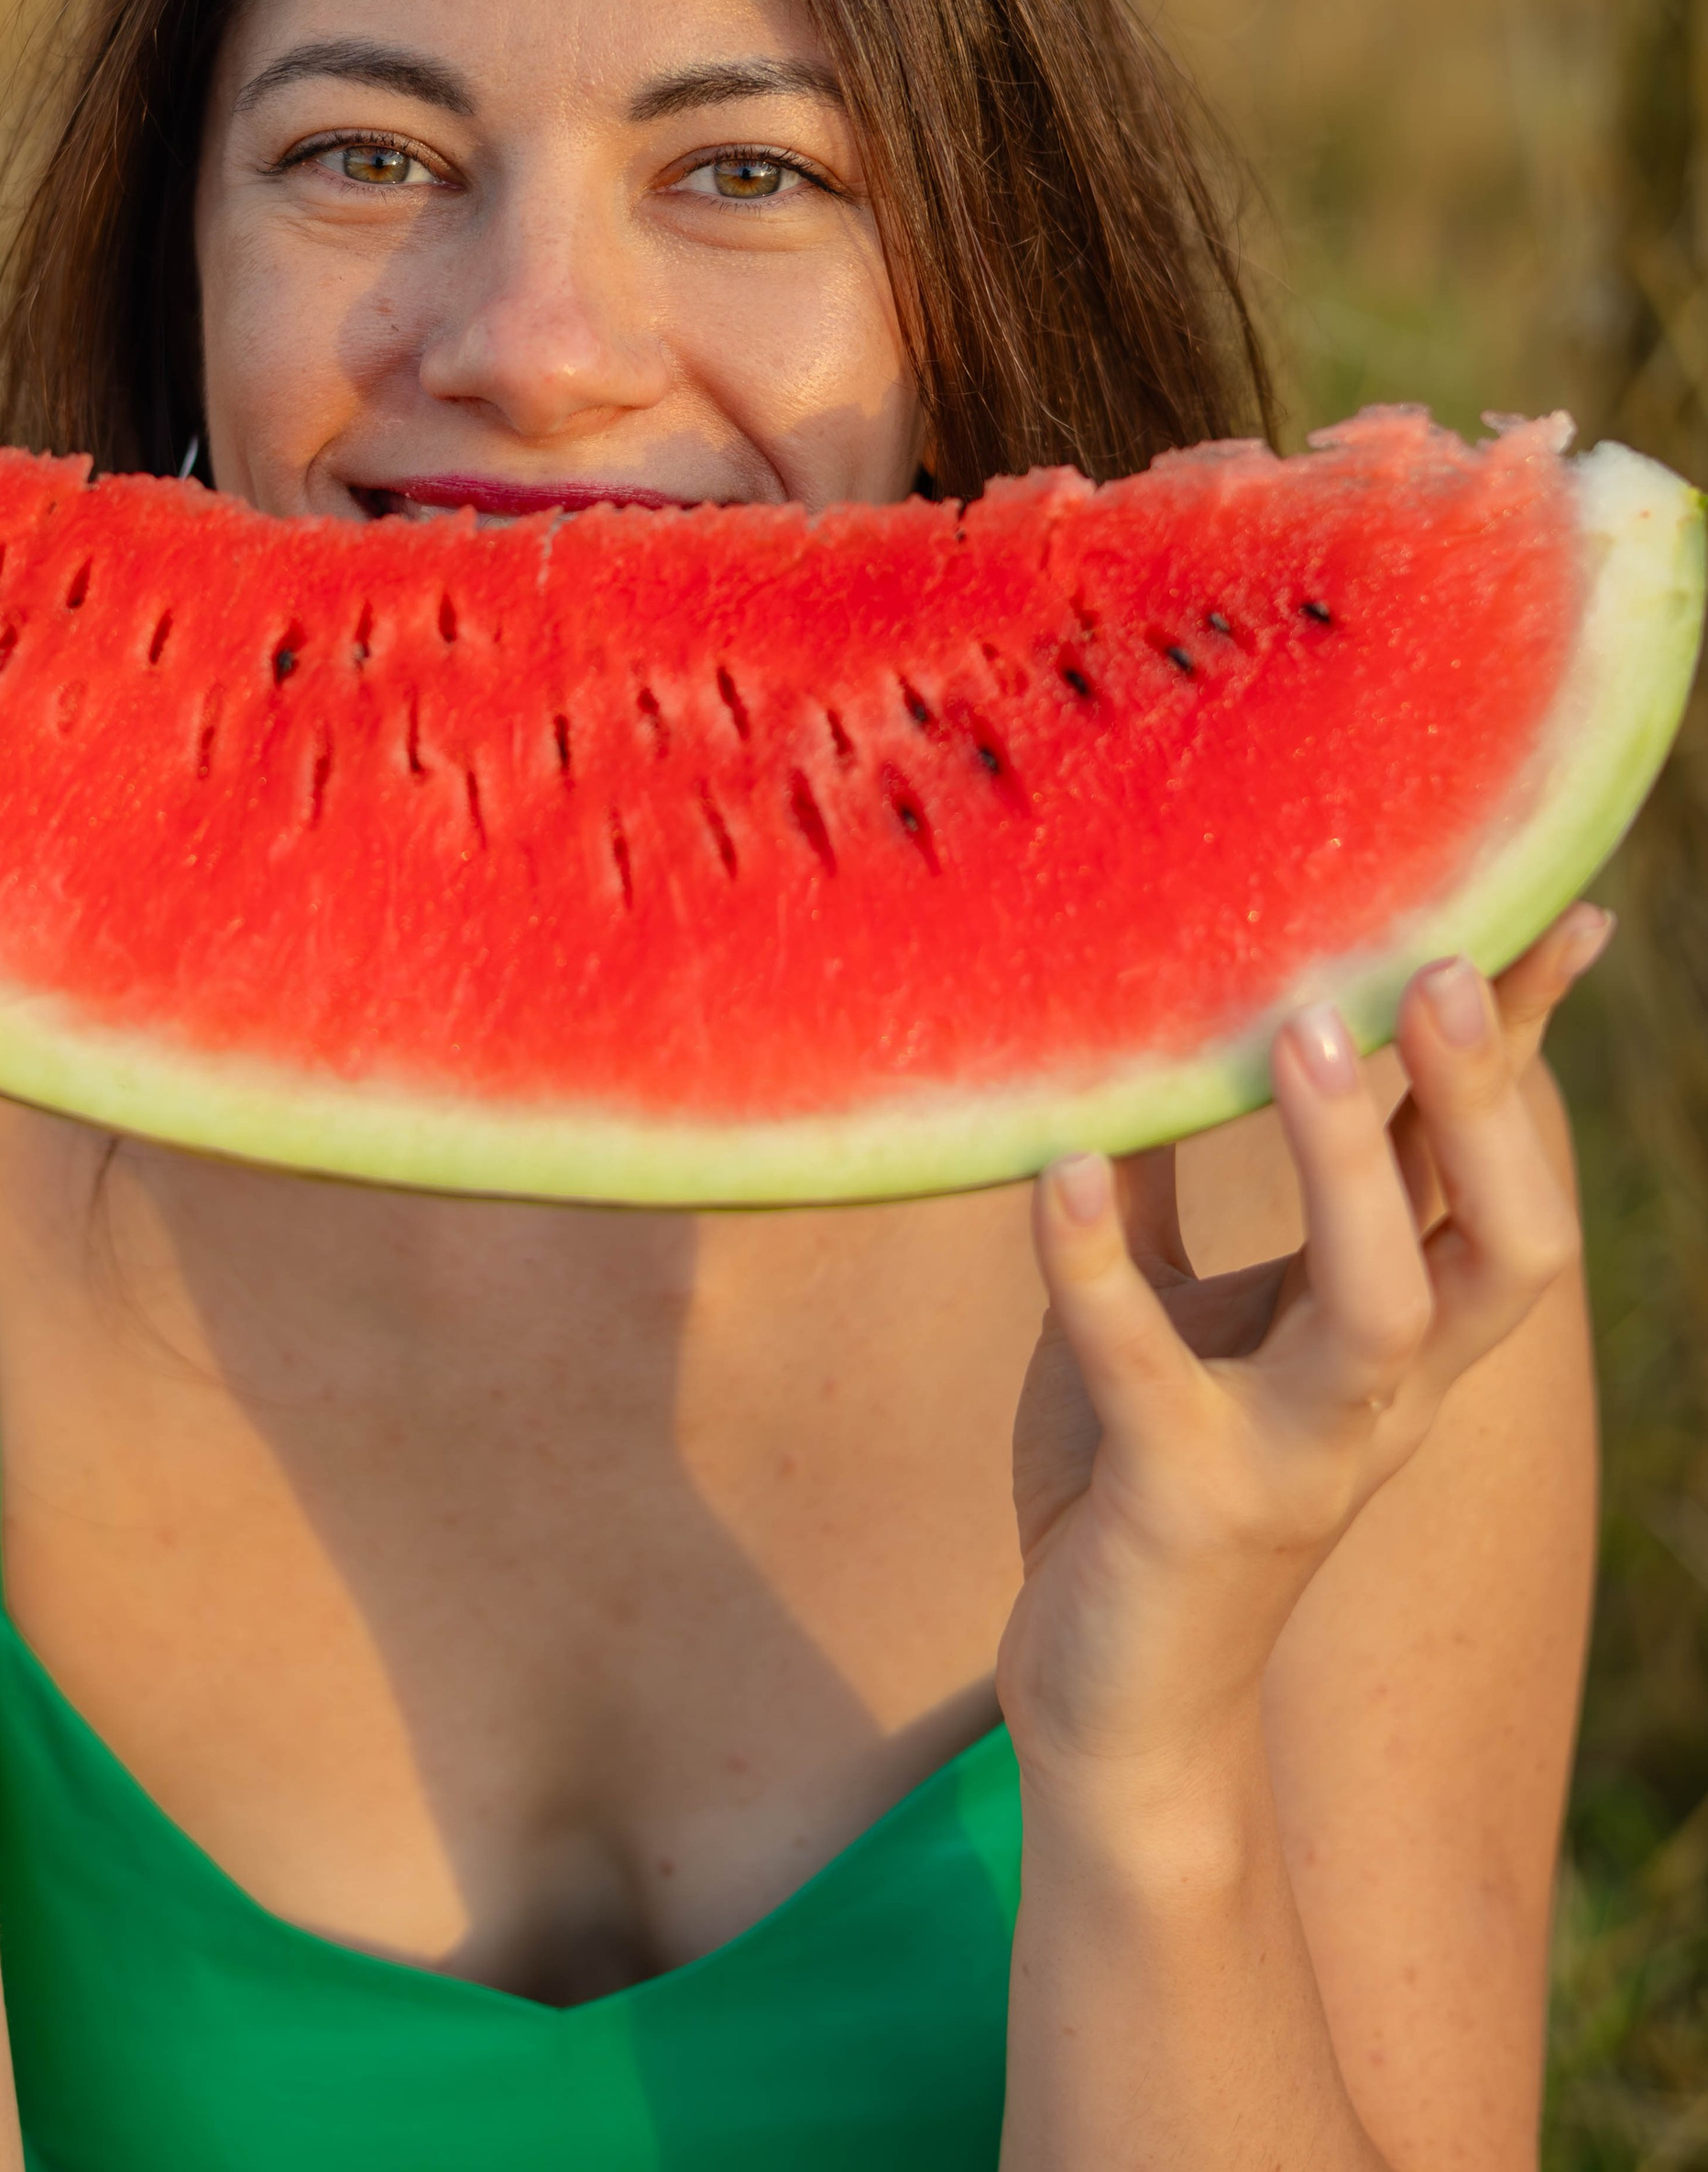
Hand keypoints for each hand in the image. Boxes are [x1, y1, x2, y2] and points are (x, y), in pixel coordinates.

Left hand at [997, 907, 1602, 1796]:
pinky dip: (1098, 1263)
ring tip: (1296, 1030)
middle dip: (1488, 1104)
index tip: (1555, 912)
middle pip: (1504, 1243)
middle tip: (1441, 962)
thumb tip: (1181, 1029)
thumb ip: (1196, 1192)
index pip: (1492, 1175)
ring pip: (1374, 1310)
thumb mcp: (1193, 1310)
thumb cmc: (1145, 1474)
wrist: (1117, 1700)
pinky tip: (1056, 1168)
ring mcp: (1292, 1453)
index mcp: (1393, 1337)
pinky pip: (1143, 1367)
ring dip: (1347, 1167)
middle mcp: (1379, 1395)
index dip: (1526, 1054)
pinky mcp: (1179, 1500)